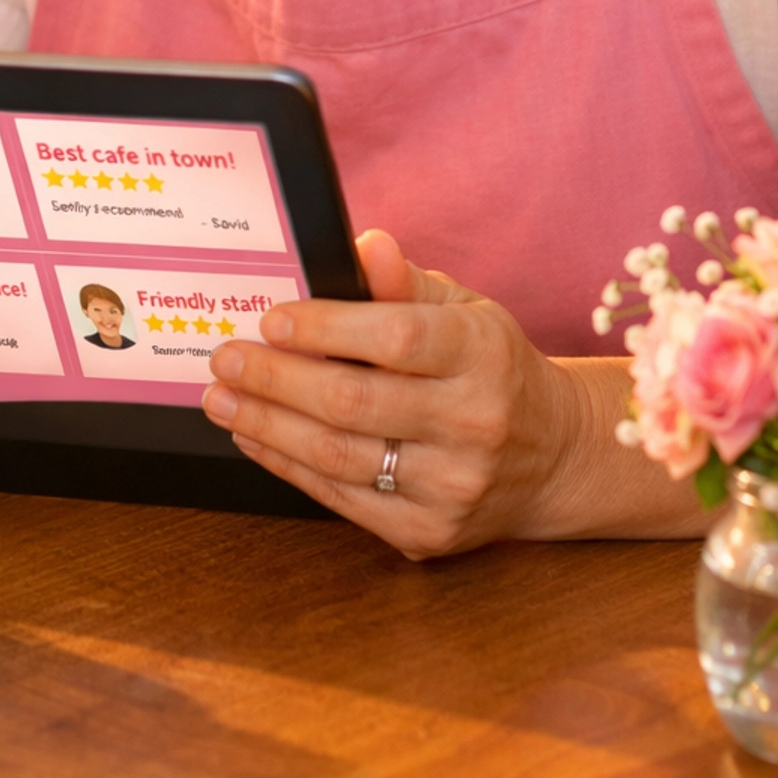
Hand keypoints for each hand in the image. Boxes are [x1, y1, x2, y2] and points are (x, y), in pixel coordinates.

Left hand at [200, 229, 571, 555]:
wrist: (553, 457)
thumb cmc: (493, 368)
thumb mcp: (466, 310)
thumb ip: (407, 281)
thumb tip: (365, 245)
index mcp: (483, 353)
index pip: (395, 339)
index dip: (325, 330)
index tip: (271, 319)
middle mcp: (474, 422)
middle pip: (352, 403)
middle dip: (275, 379)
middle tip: (226, 359)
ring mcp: (453, 485)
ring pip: (338, 456)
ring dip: (266, 425)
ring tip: (223, 400)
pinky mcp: (430, 532)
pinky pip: (342, 499)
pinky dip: (289, 466)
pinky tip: (258, 438)